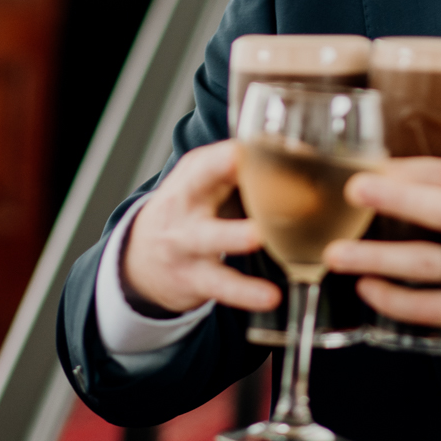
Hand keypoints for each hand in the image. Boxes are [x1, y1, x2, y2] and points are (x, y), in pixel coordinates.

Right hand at [121, 141, 281, 315]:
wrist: (143, 260)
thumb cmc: (188, 213)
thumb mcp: (203, 186)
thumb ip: (238, 171)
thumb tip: (297, 155)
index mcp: (193, 177)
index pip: (209, 157)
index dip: (229, 151)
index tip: (256, 144)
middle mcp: (184, 205)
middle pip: (198, 185)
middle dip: (219, 172)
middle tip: (247, 166)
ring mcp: (186, 242)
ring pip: (209, 238)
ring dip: (234, 236)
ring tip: (257, 237)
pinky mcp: (195, 277)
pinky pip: (221, 285)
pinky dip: (246, 292)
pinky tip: (270, 296)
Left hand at [323, 158, 440, 350]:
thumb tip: (435, 179)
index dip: (409, 167)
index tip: (377, 164)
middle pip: (432, 207)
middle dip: (386, 195)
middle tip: (350, 189)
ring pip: (419, 262)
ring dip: (372, 257)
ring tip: (336, 253)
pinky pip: (429, 307)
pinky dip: (394, 299)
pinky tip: (370, 290)